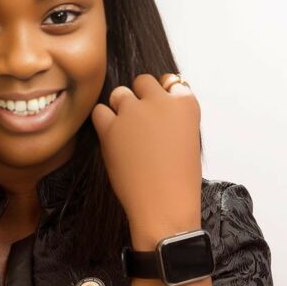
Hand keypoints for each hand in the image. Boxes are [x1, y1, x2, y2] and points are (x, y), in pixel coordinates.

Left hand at [90, 73, 202, 244]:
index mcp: (186, 104)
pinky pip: (99, 111)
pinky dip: (103, 121)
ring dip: (120, 107)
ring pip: (119, 93)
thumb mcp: (187, 138)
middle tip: (139, 122)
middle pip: (143, 81)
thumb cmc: (177, 178)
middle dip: (139, 96)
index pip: (170, 82)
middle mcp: (160, 102)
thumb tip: (151, 102)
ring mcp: (134, 112)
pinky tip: (111, 137)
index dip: (162, 98)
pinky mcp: (111, 127)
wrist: (163, 205)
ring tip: (125, 132)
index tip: (159, 116)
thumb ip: (171, 116)